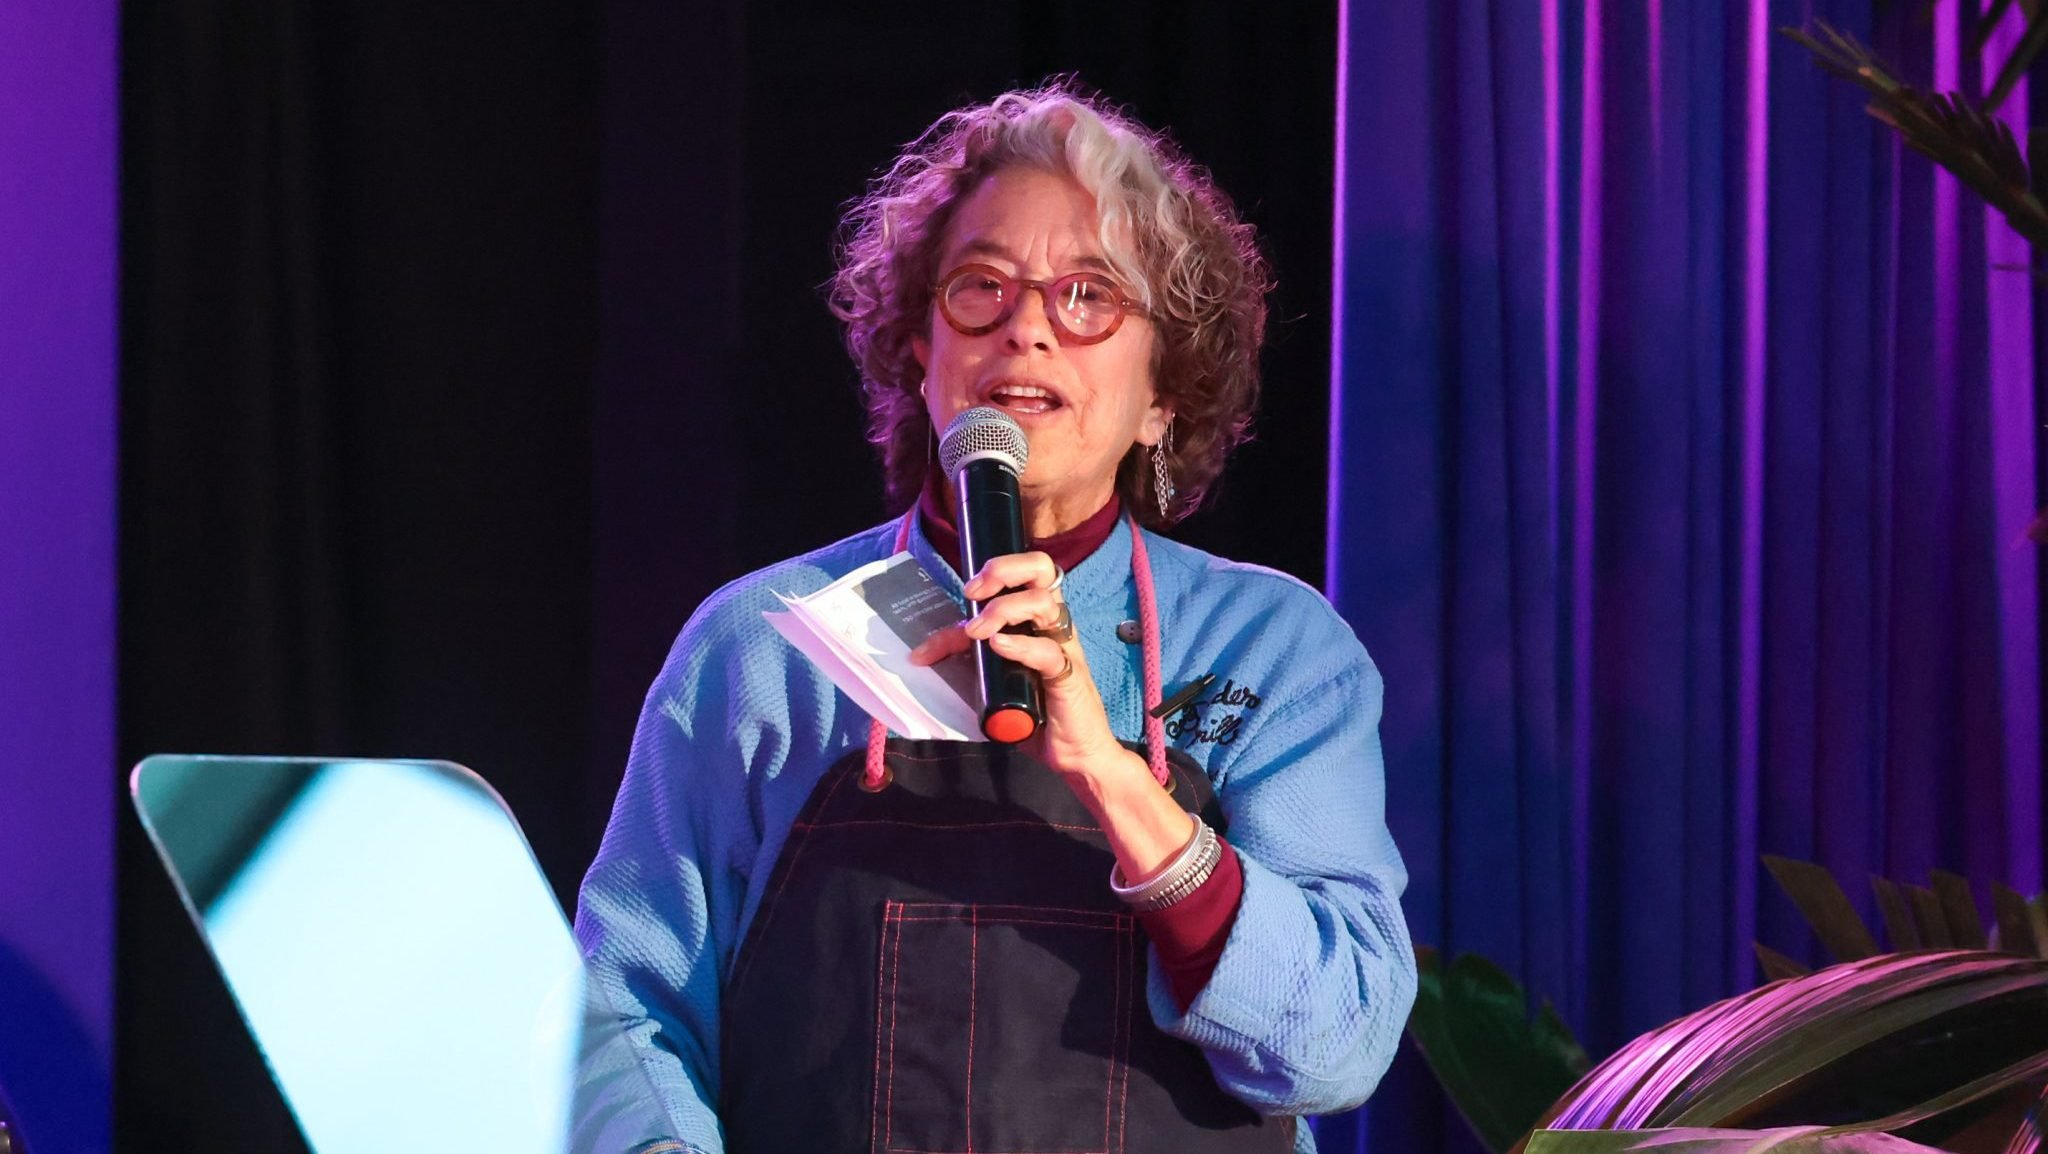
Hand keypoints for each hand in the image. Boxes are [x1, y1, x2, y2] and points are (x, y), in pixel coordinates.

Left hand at [908, 550, 1125, 778]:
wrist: (1076, 756)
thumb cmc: (1036, 716)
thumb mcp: (992, 683)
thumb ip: (967, 662)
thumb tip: (926, 653)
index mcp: (1037, 620)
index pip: (1011, 581)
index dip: (976, 586)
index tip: (950, 611)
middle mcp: (1053, 625)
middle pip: (1041, 568)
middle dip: (1002, 569)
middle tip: (973, 592)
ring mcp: (1064, 648)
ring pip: (1043, 601)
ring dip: (1004, 609)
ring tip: (978, 632)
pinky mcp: (1069, 676)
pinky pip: (1049, 651)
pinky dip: (1021, 645)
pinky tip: (999, 647)